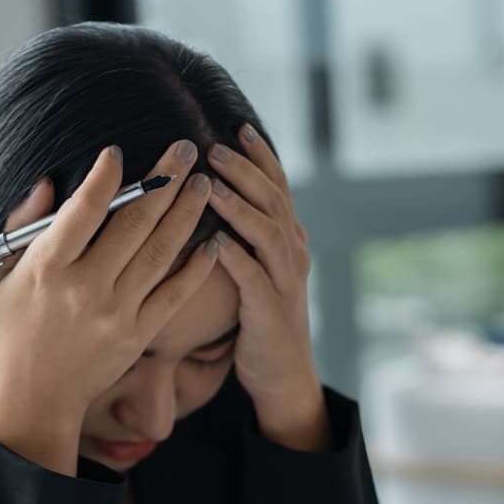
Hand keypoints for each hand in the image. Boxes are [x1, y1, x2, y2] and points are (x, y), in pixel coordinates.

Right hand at [0, 141, 219, 473]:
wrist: (35, 395)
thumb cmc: (15, 329)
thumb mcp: (2, 274)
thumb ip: (23, 225)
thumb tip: (50, 182)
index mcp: (47, 268)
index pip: (82, 212)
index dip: (104, 179)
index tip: (119, 152)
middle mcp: (85, 288)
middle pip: (132, 225)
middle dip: (162, 181)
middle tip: (185, 147)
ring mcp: (115, 313)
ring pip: (160, 253)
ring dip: (186, 214)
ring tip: (203, 183)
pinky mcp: (138, 335)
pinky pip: (174, 295)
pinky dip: (196, 267)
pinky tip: (214, 241)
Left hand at [206, 126, 330, 452]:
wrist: (282, 375)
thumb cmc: (259, 320)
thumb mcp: (259, 270)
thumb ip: (249, 236)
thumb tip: (218, 197)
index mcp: (289, 241)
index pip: (278, 188)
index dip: (261, 157)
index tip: (238, 128)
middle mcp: (292, 254)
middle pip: (272, 200)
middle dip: (244, 171)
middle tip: (214, 148)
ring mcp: (285, 282)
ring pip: (267, 232)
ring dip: (239, 206)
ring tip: (210, 185)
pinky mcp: (270, 310)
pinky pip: (253, 277)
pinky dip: (236, 257)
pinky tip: (215, 240)